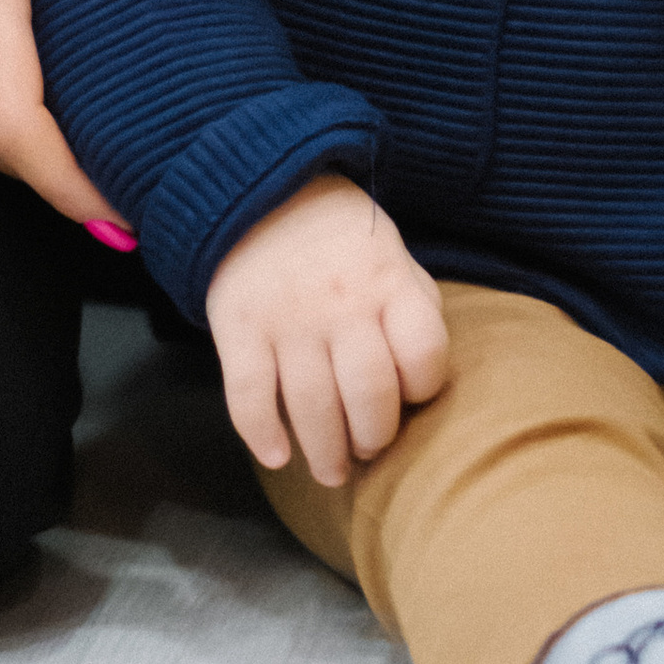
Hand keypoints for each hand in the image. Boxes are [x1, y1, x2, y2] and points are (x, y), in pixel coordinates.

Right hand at [206, 174, 452, 485]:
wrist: (263, 192)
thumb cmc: (343, 240)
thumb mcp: (394, 255)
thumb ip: (413, 308)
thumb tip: (422, 380)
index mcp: (388, 281)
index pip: (423, 352)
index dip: (424, 386)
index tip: (410, 396)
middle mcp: (341, 302)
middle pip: (369, 394)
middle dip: (374, 438)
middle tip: (368, 450)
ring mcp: (287, 317)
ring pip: (311, 406)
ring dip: (324, 453)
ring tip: (332, 471)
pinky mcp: (240, 327)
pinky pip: (249, 395)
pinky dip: (261, 434)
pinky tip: (277, 456)